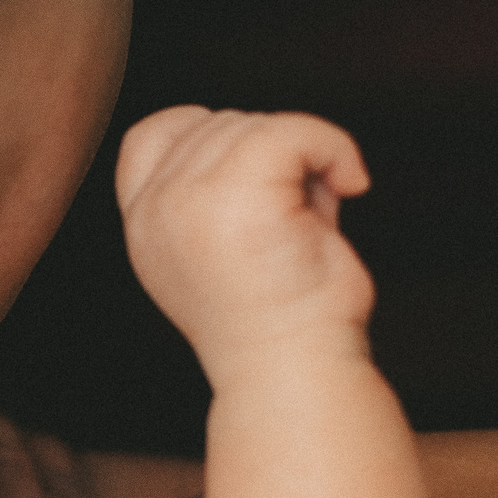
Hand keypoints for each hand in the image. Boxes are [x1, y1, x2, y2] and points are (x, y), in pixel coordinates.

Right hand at [116, 108, 375, 377]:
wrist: (296, 374)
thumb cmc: (285, 318)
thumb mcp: (231, 245)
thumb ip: (232, 187)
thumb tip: (280, 134)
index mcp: (145, 226)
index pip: (152, 134)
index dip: (211, 135)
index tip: (262, 181)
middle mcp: (155, 211)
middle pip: (215, 123)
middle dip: (270, 152)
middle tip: (300, 216)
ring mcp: (188, 202)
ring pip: (256, 126)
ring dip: (306, 155)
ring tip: (316, 217)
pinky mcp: (235, 197)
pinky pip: (292, 131)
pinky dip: (333, 147)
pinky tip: (352, 185)